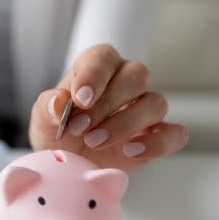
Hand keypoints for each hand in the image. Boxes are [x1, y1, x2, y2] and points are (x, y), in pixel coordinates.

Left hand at [29, 44, 188, 171]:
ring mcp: (145, 108)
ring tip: (94, 141)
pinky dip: (156, 143)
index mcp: (99, 67)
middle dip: (108, 103)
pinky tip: (130, 152)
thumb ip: (48, 107)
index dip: (94, 75)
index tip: (80, 98)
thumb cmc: (58, 131)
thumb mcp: (43, 120)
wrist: (67, 162)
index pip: (104, 57)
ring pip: (155, 103)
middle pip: (136, 75)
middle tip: (80, 127)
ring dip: (125, 124)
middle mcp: (127, 82)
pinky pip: (175, 133)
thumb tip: (58, 103)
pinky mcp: (158, 135)